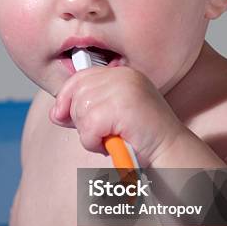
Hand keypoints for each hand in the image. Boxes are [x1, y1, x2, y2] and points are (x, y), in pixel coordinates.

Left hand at [49, 66, 181, 166]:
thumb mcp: (111, 116)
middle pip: (76, 94)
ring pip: (80, 112)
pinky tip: (114, 143)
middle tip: (102, 133)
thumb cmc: (142, 138)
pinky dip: (95, 143)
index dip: (66, 98)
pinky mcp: (120, 107)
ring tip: (112, 138)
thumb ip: (85, 109)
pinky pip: (88, 128)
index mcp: (122, 73)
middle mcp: (123, 75)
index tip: (64, 116)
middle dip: (80, 119)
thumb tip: (56, 112)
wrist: (170, 152)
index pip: (79, 77)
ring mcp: (123, 89)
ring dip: (90, 134)